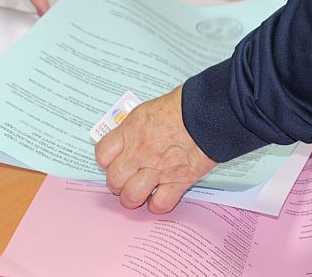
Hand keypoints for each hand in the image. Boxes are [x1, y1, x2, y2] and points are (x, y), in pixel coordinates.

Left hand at [95, 86, 217, 213]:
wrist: (209, 112)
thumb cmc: (183, 106)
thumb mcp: (148, 110)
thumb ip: (134, 127)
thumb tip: (126, 139)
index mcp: (131, 130)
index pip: (102, 155)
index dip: (106, 162)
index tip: (111, 163)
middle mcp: (140, 152)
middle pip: (114, 179)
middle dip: (116, 183)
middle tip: (123, 181)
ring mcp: (158, 168)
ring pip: (131, 196)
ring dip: (132, 198)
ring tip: (137, 194)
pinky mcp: (179, 180)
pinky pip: (160, 203)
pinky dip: (157, 205)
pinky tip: (157, 199)